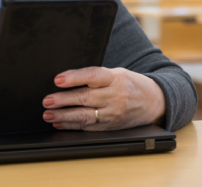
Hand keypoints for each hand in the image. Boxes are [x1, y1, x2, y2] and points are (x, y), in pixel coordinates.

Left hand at [42, 67, 165, 130]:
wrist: (154, 101)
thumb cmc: (132, 84)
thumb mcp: (118, 73)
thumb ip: (97, 77)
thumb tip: (68, 79)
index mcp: (116, 78)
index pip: (93, 76)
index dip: (74, 77)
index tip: (58, 80)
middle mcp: (115, 96)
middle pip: (85, 98)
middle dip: (63, 100)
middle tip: (47, 100)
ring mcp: (113, 113)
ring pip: (85, 116)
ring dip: (64, 116)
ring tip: (48, 115)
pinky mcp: (111, 126)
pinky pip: (88, 127)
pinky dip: (72, 125)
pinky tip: (60, 123)